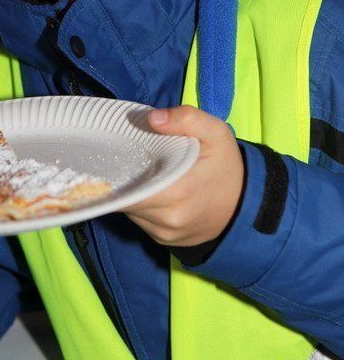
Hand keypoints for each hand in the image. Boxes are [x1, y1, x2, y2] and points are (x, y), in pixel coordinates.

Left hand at [123, 105, 244, 246]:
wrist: (247, 205)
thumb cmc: (227, 166)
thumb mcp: (216, 133)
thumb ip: (186, 119)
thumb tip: (150, 119)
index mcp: (176, 193)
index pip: (126, 188)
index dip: (114, 172)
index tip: (113, 155)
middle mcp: (168, 219)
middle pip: (125, 199)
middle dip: (122, 179)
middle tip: (125, 158)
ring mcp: (165, 234)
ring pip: (129, 210)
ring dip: (130, 192)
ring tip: (140, 172)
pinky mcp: (165, 240)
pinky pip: (140, 220)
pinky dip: (140, 204)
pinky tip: (150, 188)